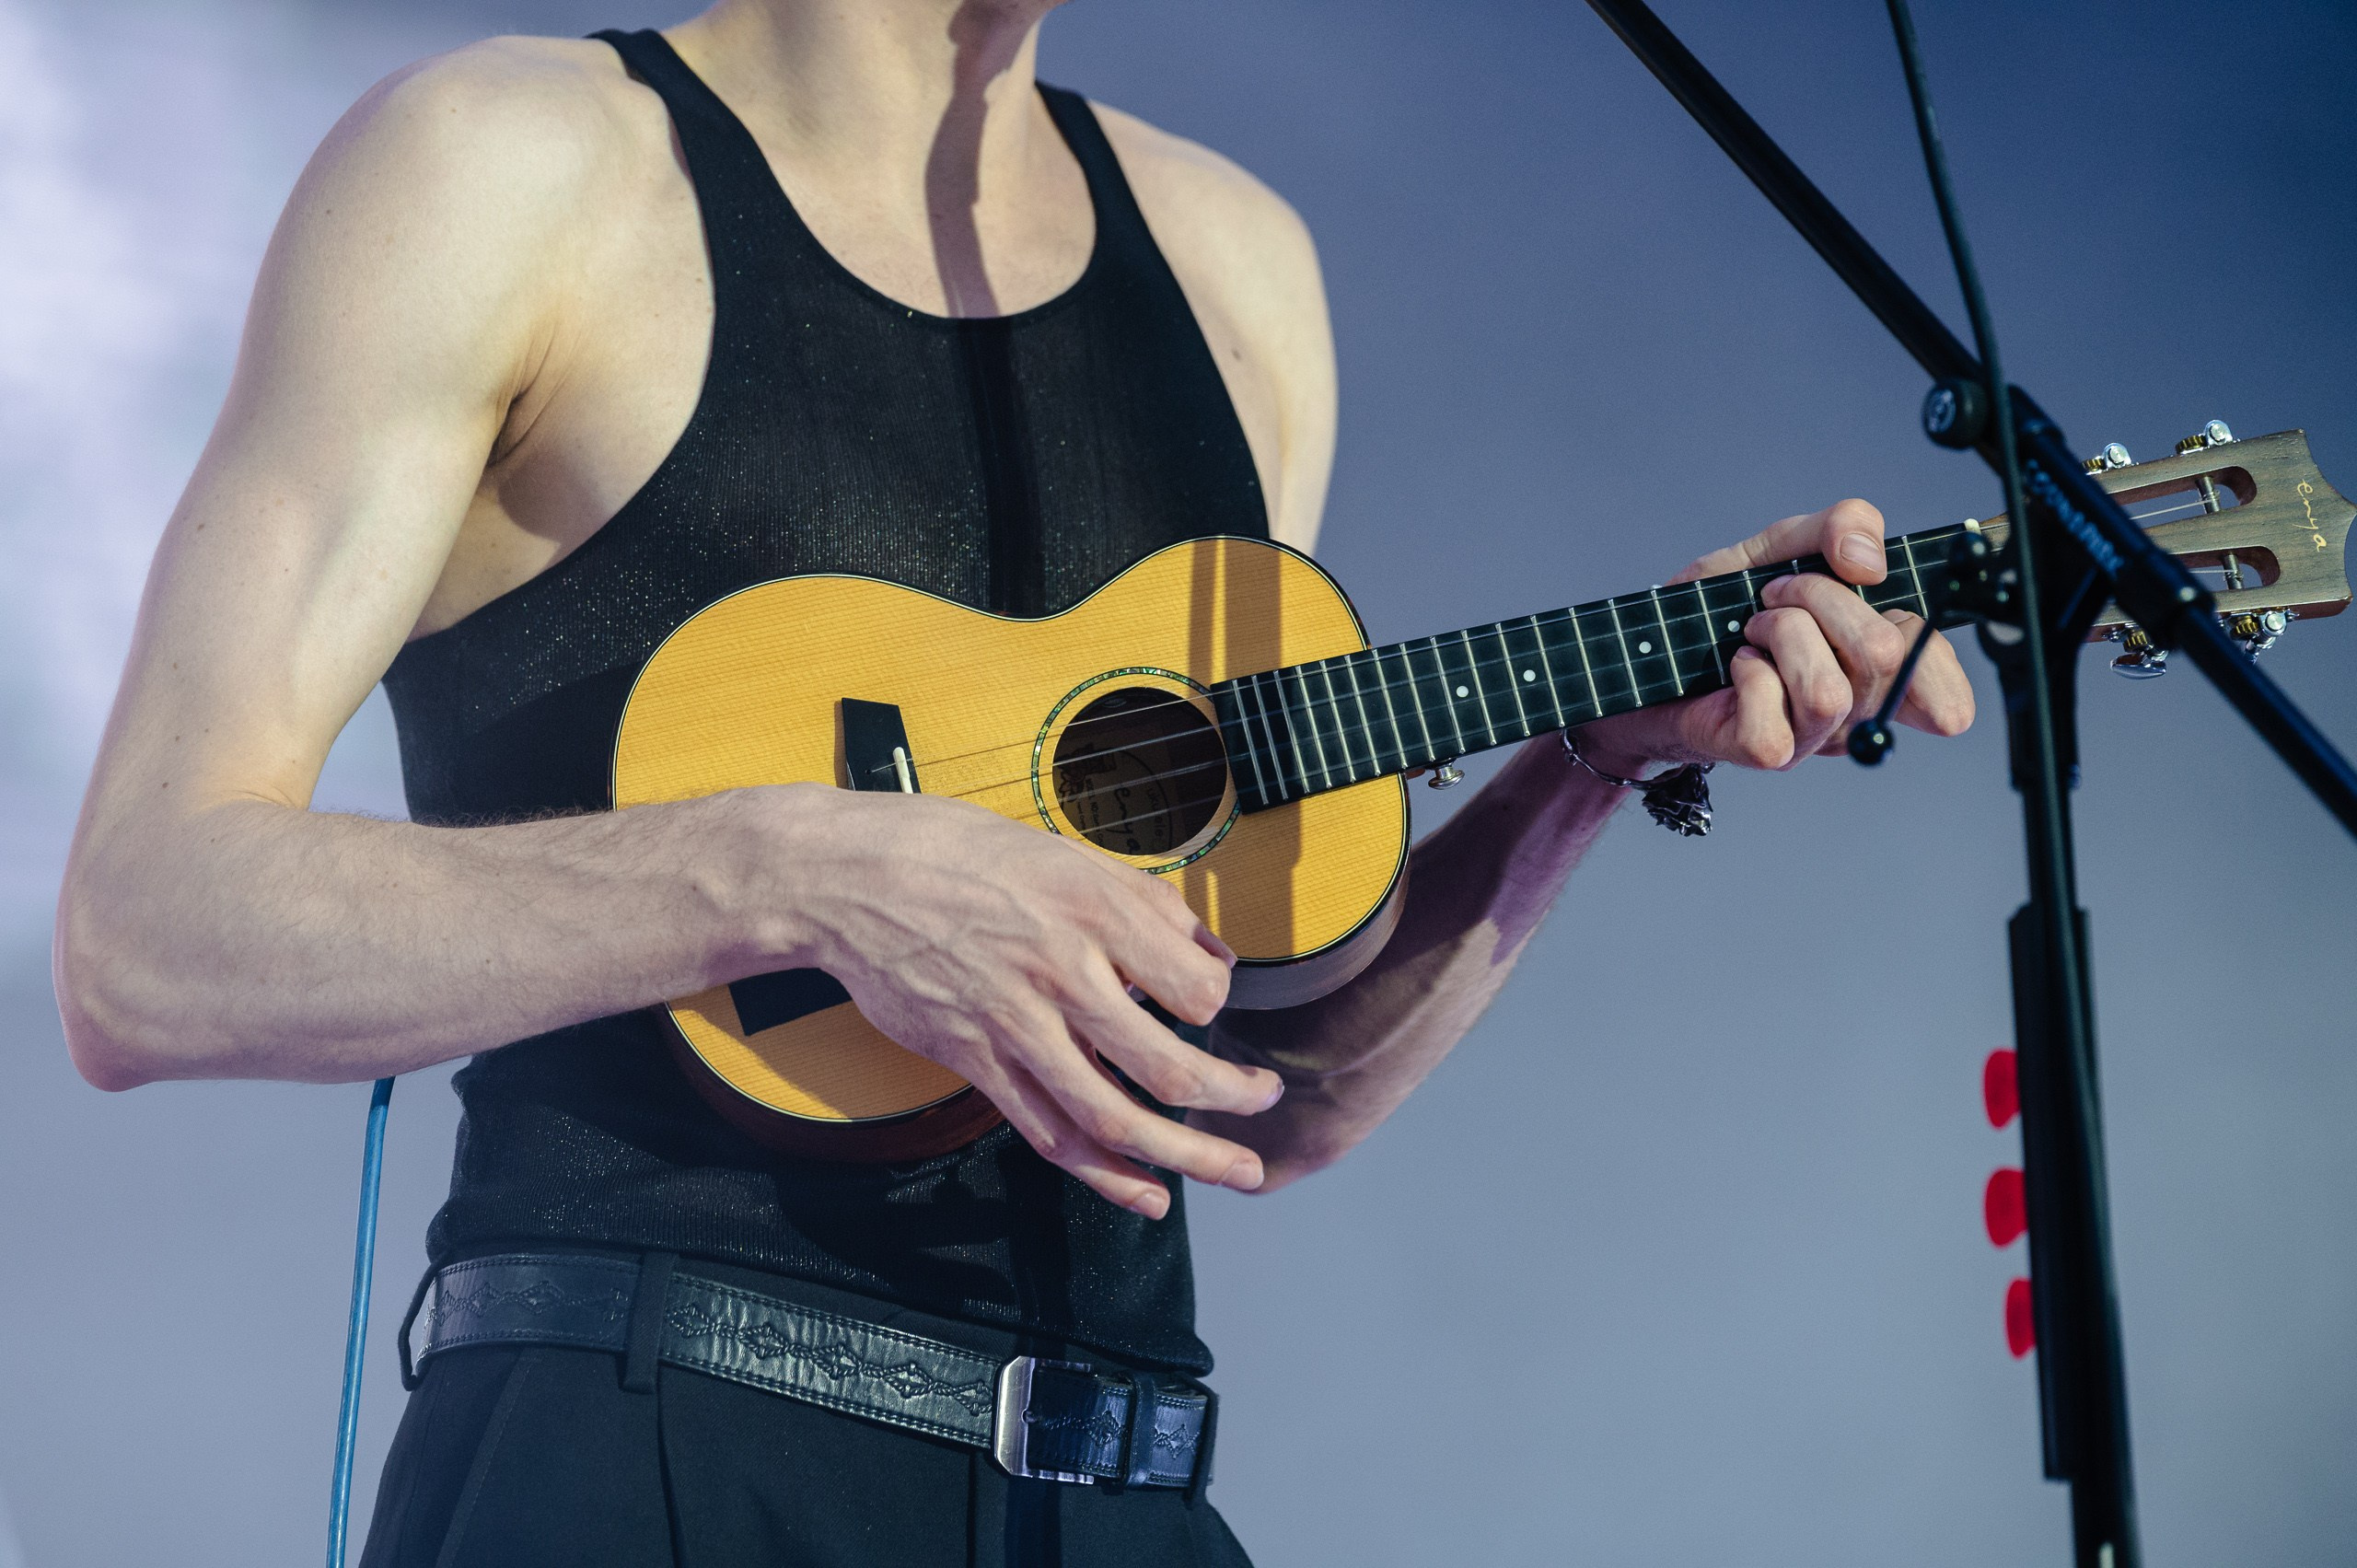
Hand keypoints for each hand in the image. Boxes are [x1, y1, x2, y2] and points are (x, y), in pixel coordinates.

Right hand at [768, 787, 1281, 1215]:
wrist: (847, 878)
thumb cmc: (956, 852)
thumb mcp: (1063, 852)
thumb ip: (1145, 905)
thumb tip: (1214, 954)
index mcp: (1092, 910)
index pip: (1196, 989)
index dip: (1218, 1002)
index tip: (1212, 1002)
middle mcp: (1061, 973)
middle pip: (1169, 1066)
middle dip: (1233, 1098)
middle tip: (1264, 1101)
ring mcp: (1014, 1026)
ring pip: (1115, 1117)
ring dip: (1188, 1155)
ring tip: (1237, 1171)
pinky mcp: (975, 1061)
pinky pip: (1051, 1134)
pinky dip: (1105, 1174)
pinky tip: (1148, 1194)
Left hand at [1578, 499, 1974, 774]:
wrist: (1637, 652)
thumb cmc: (1714, 611)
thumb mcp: (1777, 547)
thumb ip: (1837, 529)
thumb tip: (1868, 558)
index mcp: (1872, 659)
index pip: (1942, 675)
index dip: (1929, 641)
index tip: (1871, 587)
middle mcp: (1854, 703)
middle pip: (1886, 655)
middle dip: (1820, 598)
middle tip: (1774, 595)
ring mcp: (1812, 734)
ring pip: (1831, 688)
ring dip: (1782, 634)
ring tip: (1751, 628)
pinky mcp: (1766, 750)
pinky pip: (1776, 718)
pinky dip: (1750, 675)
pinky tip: (1736, 665)